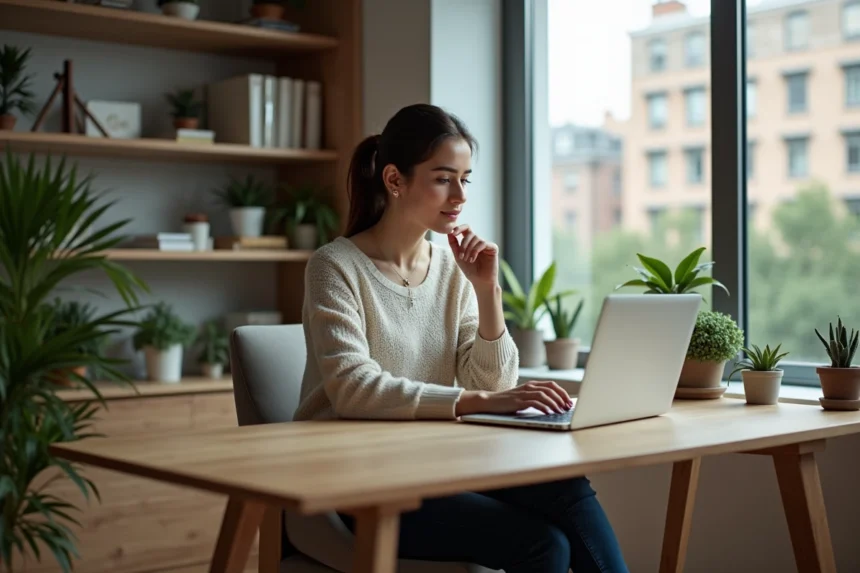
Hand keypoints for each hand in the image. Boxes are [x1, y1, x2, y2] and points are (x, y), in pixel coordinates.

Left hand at [447, 224, 498, 289]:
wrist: (480, 281)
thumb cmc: (470, 270)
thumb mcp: (458, 256)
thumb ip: (454, 244)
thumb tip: (449, 233)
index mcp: (470, 241)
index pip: (466, 228)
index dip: (459, 228)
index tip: (453, 232)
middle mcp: (479, 241)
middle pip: (470, 233)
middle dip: (463, 245)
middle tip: (461, 257)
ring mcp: (486, 244)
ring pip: (476, 238)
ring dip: (469, 250)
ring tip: (467, 260)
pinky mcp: (493, 248)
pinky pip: (483, 243)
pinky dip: (475, 251)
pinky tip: (472, 259)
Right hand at [455, 381, 572, 415]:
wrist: (491, 401)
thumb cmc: (509, 401)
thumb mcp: (525, 397)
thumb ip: (537, 398)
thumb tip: (554, 406)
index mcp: (532, 384)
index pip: (552, 385)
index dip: (562, 392)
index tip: (569, 402)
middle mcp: (529, 386)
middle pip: (550, 389)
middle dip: (561, 398)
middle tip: (567, 408)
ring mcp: (523, 393)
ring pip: (544, 395)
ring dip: (554, 403)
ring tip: (559, 411)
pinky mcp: (518, 401)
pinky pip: (534, 402)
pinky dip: (543, 407)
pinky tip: (548, 413)